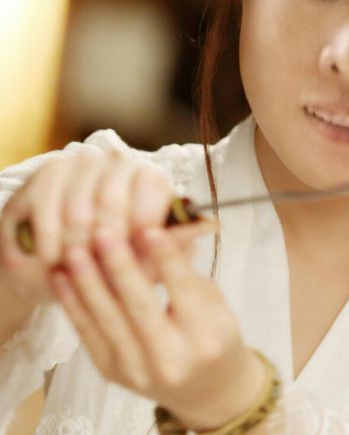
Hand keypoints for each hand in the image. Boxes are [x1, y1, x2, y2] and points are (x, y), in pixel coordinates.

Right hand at [0, 148, 173, 304]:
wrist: (60, 266)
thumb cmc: (113, 261)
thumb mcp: (146, 259)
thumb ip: (174, 242)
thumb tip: (212, 226)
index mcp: (149, 179)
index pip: (150, 191)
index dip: (141, 227)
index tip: (133, 257)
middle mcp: (119, 163)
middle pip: (112, 200)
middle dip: (105, 243)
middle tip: (99, 271)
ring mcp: (82, 163)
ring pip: (79, 208)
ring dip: (76, 247)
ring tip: (77, 271)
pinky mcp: (49, 172)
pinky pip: (49, 209)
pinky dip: (51, 241)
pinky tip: (53, 261)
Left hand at [49, 223, 264, 427]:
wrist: (207, 390)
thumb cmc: (215, 336)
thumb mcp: (215, 304)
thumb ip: (186, 273)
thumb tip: (156, 232)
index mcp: (207, 336)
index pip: (184, 291)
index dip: (166, 259)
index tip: (150, 228)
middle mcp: (172, 358)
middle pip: (141, 306)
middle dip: (120, 267)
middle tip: (104, 232)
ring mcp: (137, 370)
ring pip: (108, 320)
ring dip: (88, 282)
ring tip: (75, 250)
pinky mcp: (111, 373)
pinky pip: (88, 333)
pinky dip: (73, 303)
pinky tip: (62, 276)